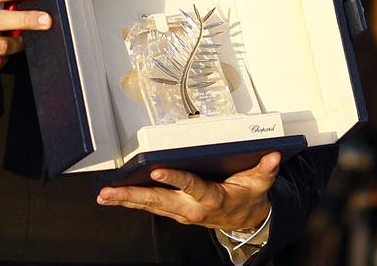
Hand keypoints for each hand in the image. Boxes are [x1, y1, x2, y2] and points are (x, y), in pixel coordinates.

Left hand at [96, 151, 279, 230]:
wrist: (245, 221)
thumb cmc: (248, 197)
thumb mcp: (260, 184)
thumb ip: (265, 170)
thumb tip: (272, 155)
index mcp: (211, 199)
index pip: (190, 187)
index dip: (174, 179)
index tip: (156, 171)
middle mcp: (191, 208)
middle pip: (158, 201)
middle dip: (132, 196)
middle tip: (109, 193)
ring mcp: (180, 212)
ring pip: (149, 206)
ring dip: (125, 200)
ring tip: (104, 195)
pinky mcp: (174, 211)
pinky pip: (150, 206)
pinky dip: (131, 201)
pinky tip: (115, 196)